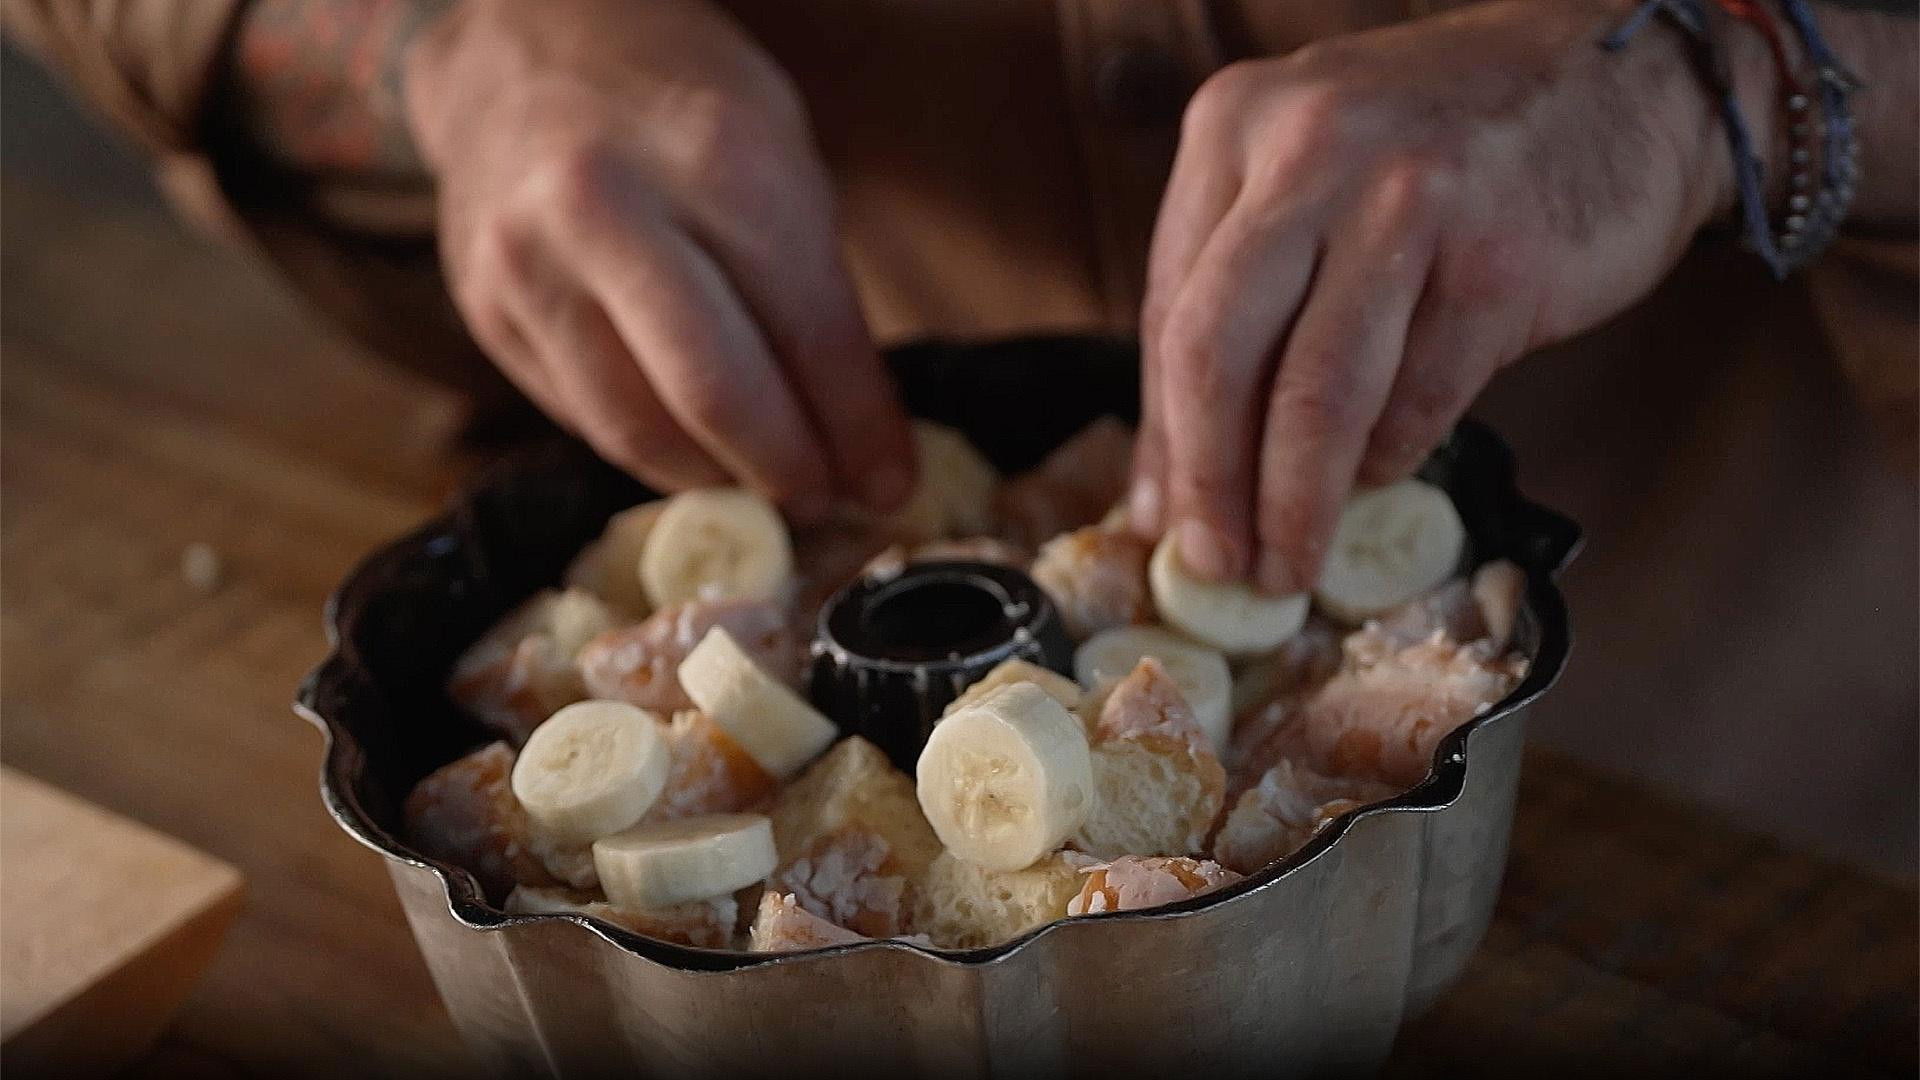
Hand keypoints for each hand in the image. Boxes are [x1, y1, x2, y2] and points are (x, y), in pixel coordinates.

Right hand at [405, 0, 913, 517]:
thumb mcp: (781, 160)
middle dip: (786, 472)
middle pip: (713, 397)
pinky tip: (694, 450)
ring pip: (637, 432)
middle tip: (826, 501)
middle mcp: (606, 211)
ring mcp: (530, 268)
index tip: (890, 483)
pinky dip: (653, 451)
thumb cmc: (683, 102)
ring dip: (717, 481)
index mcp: (712, 159)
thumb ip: (818, 297)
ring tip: (764, 487)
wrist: (527, 46)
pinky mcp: (489, 316)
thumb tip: (861, 444)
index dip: (858, 427)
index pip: (807, 331)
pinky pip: (585, 420)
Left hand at [1130, 0, 1758, 592]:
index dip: (1161, 435)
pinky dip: (1389, 460)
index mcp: (1237, 123)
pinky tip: (1378, 477)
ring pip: (1315, 395)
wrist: (1631, 80)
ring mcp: (1407, 202)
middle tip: (1214, 564)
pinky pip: (1417, 402)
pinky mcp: (1498, 264)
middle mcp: (1310, 149)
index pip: (1164, 310)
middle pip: (1215, 354)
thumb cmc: (1450, 147)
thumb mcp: (1312, 181)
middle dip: (1207, 483)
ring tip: (1286, 565)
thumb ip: (1237, 311)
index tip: (1158, 522)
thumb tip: (1165, 488)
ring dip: (1294, 504)